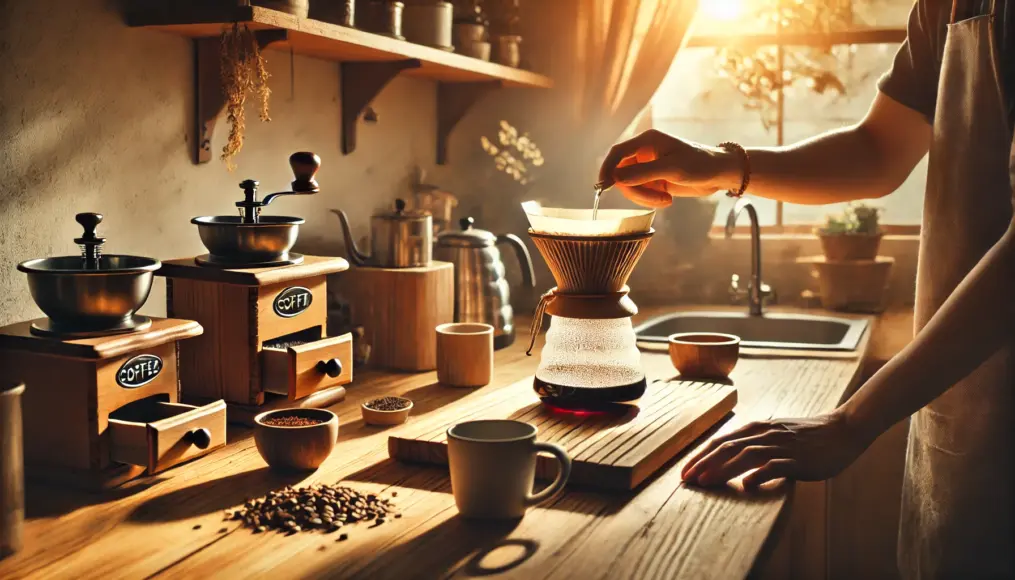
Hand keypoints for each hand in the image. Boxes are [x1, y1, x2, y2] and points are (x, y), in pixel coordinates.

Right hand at [598, 129, 740, 207]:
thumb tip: (616, 178)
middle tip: (653, 200)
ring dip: (644, 197)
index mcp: (647, 141)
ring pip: (630, 186)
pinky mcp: (654, 180)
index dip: (607, 168)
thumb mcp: (672, 169)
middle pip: (621, 173)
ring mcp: (648, 167)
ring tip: (665, 201)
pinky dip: (649, 200)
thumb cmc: (699, 164)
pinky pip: (640, 192)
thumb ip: (643, 173)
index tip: (602, 187)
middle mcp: (644, 152)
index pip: (618, 153)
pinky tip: (666, 200)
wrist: (719, 174)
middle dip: (634, 190)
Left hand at [680, 411, 870, 488]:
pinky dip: (760, 475)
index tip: (685, 471)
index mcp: (756, 428)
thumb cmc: (807, 436)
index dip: (700, 456)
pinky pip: (775, 466)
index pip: (720, 441)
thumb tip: (733, 460)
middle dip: (703, 463)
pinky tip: (748, 485)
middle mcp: (765, 434)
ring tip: (706, 482)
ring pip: (745, 455)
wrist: (842, 430)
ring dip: (723, 469)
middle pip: (727, 447)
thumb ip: (754, 444)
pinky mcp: (798, 459)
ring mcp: (781, 446)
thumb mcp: (775, 434)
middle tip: (686, 479)